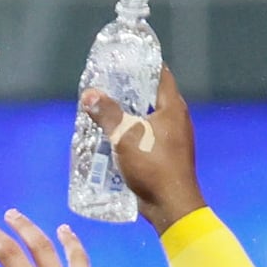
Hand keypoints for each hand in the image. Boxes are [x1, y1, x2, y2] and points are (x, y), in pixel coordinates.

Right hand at [82, 65, 202, 232]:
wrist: (172, 207)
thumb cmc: (153, 167)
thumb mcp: (126, 137)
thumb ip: (108, 114)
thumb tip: (89, 95)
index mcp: (173, 107)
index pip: (160, 73)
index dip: (142, 63)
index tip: (123, 59)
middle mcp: (177, 118)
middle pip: (152, 95)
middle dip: (131, 89)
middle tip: (107, 84)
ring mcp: (173, 138)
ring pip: (149, 117)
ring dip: (130, 113)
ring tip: (107, 109)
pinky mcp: (167, 155)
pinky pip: (148, 135)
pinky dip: (133, 132)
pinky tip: (115, 137)